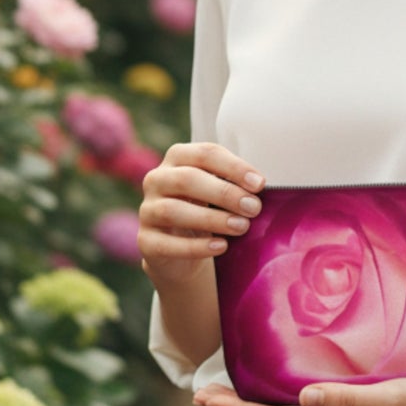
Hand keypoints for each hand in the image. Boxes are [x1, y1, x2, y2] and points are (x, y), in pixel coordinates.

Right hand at [138, 141, 265, 287]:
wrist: (182, 251)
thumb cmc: (207, 209)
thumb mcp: (220, 190)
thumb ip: (235, 184)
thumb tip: (257, 185)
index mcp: (178, 158)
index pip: (205, 154)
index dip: (233, 167)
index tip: (259, 184)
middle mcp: (156, 179)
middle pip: (187, 179)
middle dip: (224, 193)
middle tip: (253, 208)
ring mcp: (147, 210)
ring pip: (173, 211)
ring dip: (211, 219)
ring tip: (241, 227)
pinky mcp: (145, 241)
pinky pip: (167, 244)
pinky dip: (196, 246)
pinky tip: (220, 246)